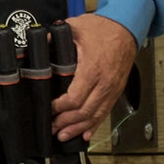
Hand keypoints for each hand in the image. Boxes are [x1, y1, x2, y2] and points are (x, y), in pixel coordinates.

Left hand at [50, 12, 138, 141]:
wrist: (126, 27)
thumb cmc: (103, 28)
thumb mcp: (75, 27)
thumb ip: (54, 37)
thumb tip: (37, 44)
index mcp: (92, 69)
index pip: (75, 98)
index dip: (60, 108)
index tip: (49, 108)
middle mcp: (104, 83)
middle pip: (85, 112)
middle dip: (66, 123)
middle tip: (52, 128)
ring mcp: (112, 89)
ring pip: (95, 115)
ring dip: (78, 128)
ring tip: (64, 135)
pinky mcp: (116, 91)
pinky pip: (105, 112)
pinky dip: (95, 125)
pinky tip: (85, 134)